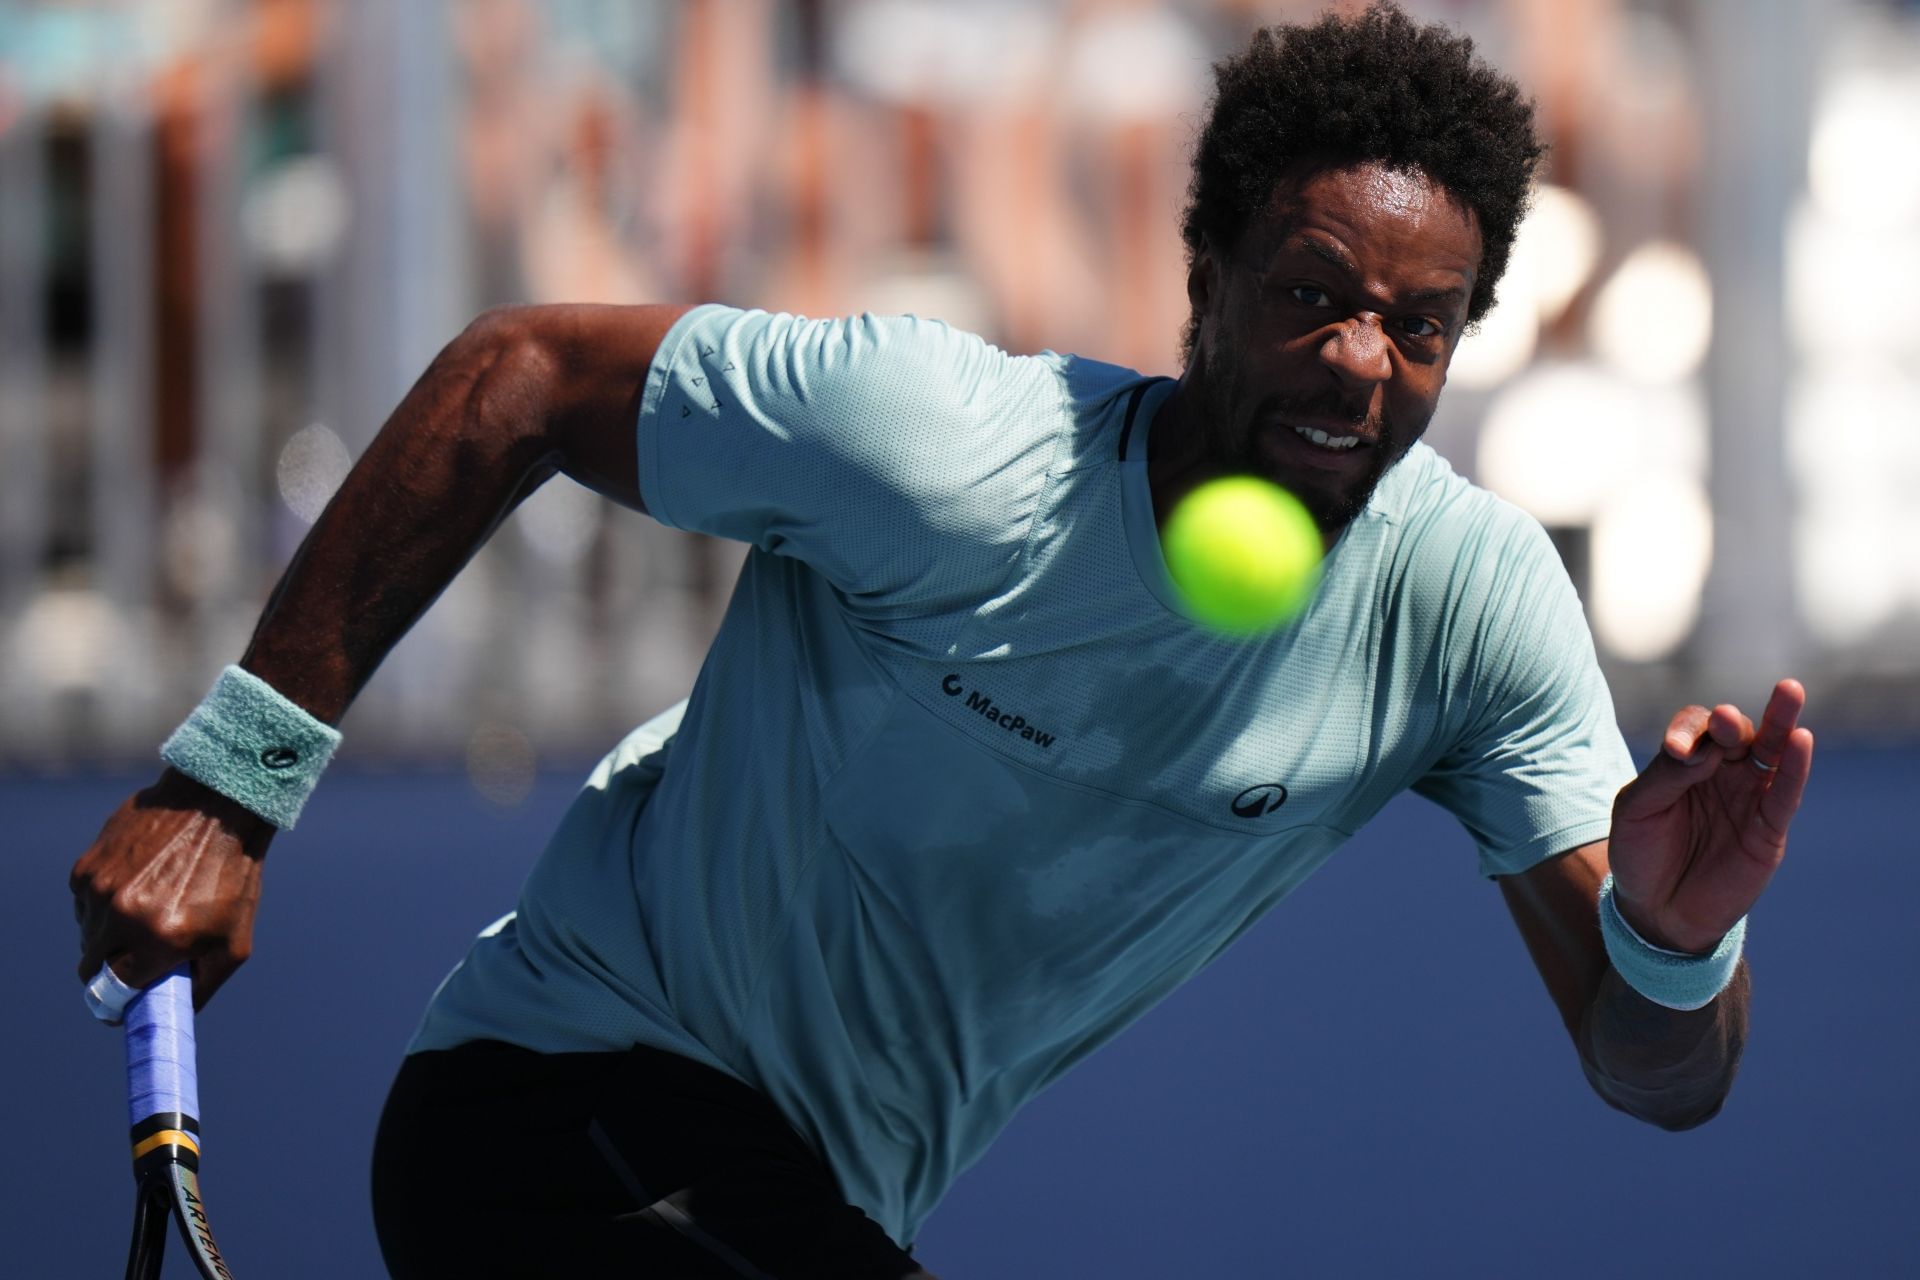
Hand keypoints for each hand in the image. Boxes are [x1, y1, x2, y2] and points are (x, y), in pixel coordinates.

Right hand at [71, 769, 275, 1009]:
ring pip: (87, 935)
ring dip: (110, 933)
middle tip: (137, 957)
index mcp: (161, 941)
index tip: (124, 1003)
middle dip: (112, 969)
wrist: (216, 806)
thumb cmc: (232, 876)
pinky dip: (105, 904)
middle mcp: (123, 918)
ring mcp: (100, 891)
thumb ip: (202, 986)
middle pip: (91, 969)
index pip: (114, 994)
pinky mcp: (86, 868)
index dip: (119, 1001)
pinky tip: (139, 883)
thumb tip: (172, 1013)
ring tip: (150, 907)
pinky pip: (84, 905)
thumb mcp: (234, 941)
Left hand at [1606, 679, 1813, 952]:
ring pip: (1770, 753)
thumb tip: (1703, 750)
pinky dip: (1795, 767)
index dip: (1689, 731)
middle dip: (1731, 724)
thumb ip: (1665, 777)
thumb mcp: (1636, 811)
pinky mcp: (1768, 829)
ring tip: (1789, 692)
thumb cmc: (1640, 854)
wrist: (1656, 912)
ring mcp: (1748, 798)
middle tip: (1725, 721)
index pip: (1695, 728)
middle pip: (1737, 733)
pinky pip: (1785, 793)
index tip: (1676, 752)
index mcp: (1685, 762)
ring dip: (1779, 723)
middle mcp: (1721, 773)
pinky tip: (1801, 739)